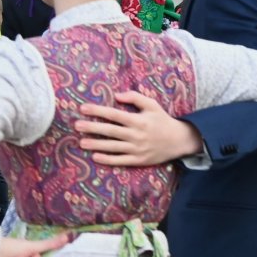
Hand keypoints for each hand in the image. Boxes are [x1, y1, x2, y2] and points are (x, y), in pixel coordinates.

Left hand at [76, 93, 203, 165]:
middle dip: (92, 128)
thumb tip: (116, 95)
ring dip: (96, 144)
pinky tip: (96, 157)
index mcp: (138, 120)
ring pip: (112, 147)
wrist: (179, 140)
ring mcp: (137, 149)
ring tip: (81, 142)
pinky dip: (108, 159)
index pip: (113, 114)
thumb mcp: (152, 105)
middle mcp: (136, 135)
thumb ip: (135, 97)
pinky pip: (120, 160)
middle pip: (110, 131)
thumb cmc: (162, 120)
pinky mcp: (139, 160)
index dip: (97, 111)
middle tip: (76, 125)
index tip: (82, 108)